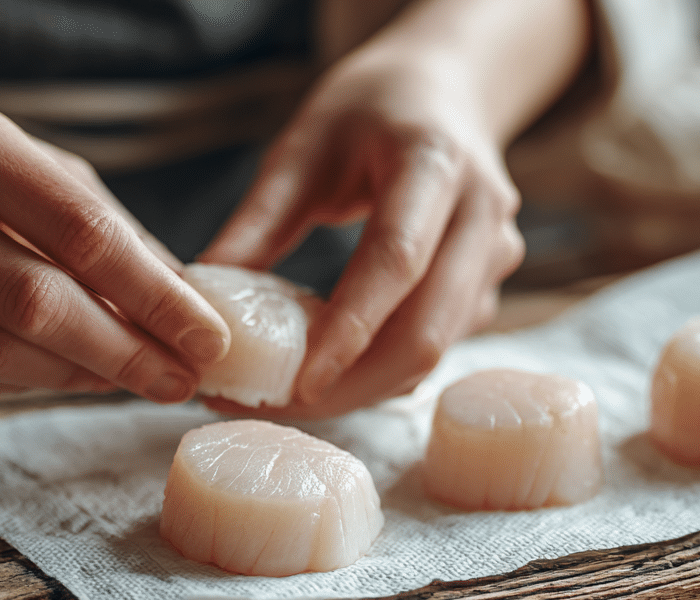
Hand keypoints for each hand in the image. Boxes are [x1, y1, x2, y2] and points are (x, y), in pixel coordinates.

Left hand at [200, 47, 525, 418]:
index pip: (396, 260)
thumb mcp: (304, 147)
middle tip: (270, 406)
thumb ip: (259, 221)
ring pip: (434, 352)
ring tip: (282, 393)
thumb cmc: (370, 112)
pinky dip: (380, 370)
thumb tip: (202, 293)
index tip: (298, 382)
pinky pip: (436, 347)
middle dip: (350, 385)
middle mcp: (481, 215)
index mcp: (434, 162)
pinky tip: (327, 369)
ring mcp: (497, 258)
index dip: (350, 329)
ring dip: (361, 387)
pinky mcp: (490, 289)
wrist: (449, 92)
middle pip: (426, 329)